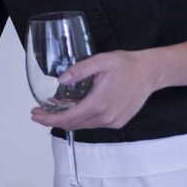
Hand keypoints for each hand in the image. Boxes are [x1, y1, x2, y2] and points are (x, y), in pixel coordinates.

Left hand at [29, 49, 156, 131]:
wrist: (150, 73)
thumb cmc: (127, 66)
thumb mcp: (100, 62)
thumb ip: (79, 71)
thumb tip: (61, 80)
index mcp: (98, 104)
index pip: (67, 119)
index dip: (48, 119)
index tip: (36, 115)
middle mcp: (106, 117)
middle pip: (72, 125)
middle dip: (52, 119)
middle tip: (38, 112)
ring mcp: (113, 121)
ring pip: (82, 125)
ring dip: (66, 119)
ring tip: (52, 109)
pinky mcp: (117, 121)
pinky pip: (93, 123)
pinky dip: (80, 118)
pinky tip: (73, 108)